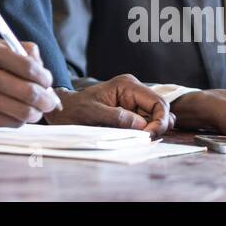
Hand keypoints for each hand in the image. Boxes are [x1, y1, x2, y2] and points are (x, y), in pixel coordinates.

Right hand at [0, 38, 61, 126]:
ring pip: (22, 111)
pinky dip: (19, 120)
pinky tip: (16, 115)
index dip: (44, 77)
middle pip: (29, 91)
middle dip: (47, 99)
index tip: (47, 81)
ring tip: (36, 110)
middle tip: (50, 101)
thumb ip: (12, 50)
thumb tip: (42, 66)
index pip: (28, 65)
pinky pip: (8, 122)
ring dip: (36, 113)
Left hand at [45, 74, 174, 136]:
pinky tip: (140, 137)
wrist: (64, 110)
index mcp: (127, 85)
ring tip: (142, 139)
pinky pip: (147, 121)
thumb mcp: (93, 114)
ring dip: (154, 129)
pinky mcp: (131, 110)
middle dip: (158, 126)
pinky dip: (148, 130)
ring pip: (156, 116)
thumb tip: (142, 125)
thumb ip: (118, 117)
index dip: (160, 121)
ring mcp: (134, 100)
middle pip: (161, 109)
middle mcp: (134, 90)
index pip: (158, 102)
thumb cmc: (75, 110)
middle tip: (146, 141)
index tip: (149, 137)